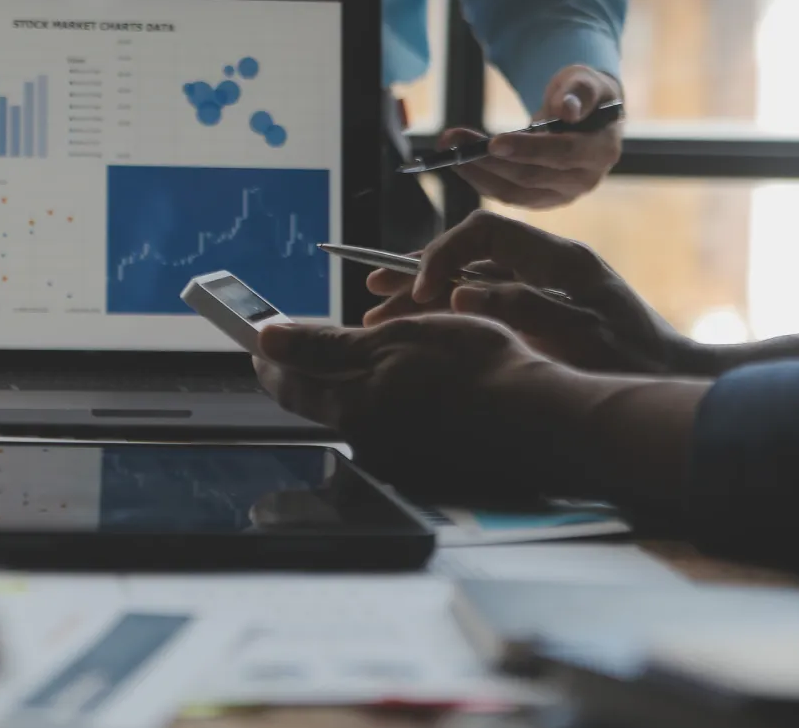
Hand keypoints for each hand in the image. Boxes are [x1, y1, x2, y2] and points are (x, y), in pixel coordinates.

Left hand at [254, 315, 589, 499]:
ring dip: (356, 383)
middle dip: (310, 369)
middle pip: (320, 400)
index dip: (271, 356)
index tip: (260, 336)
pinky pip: (392, 426)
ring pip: (358, 411)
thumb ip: (323, 345)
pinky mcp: (426, 462)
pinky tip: (419, 385)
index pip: (287, 383)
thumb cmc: (472, 369)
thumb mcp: (391, 339)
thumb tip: (266, 339)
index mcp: (351, 408)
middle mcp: (366, 441)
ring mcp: (397, 457)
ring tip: (377, 351)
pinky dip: (392, 401)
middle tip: (310, 339)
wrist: (539, 417)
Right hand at [398, 210, 699, 374]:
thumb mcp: (581, 335)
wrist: (676, 379)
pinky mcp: (541, 312)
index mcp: (559, 259)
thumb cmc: (636, 362)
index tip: (421, 290)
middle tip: (375, 293)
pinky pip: (482, 302)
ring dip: (427, 294)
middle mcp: (548, 266)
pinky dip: (448, 311)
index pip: (485, 232)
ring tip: (381, 312)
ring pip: (470, 279)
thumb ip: (523, 309)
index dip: (444, 254)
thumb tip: (462, 291)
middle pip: (469, 254)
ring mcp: (544, 288)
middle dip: (419, 271)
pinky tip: (421, 325)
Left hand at [444, 65, 621, 208]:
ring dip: (476, 172)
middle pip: (530, 177)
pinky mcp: (542, 200)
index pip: (563, 154)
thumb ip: (579, 92)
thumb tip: (567, 110)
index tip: (493, 142)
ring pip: (513, 192)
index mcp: (601, 150)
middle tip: (453, 140)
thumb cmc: (582, 94)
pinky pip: (508, 195)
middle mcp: (584, 180)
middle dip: (487, 159)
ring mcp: (562, 195)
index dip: (528, 149)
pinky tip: (460, 163)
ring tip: (449, 149)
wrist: (583, 115)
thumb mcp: (586, 81)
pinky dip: (481, 180)